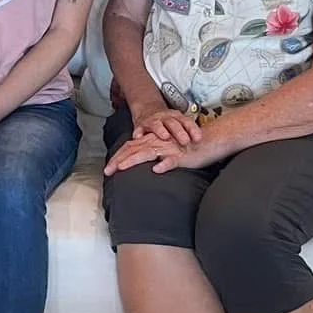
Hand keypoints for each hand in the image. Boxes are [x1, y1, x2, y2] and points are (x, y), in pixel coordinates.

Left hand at [104, 111, 233, 173]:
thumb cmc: (185, 149)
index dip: (117, 158)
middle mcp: (157, 143)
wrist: (206, 142)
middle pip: (133, 150)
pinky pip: (172, 160)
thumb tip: (138, 164)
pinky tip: (157, 169)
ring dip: (134, 160)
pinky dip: (164, 164)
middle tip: (107, 171)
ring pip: (148, 153)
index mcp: (151, 142)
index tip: (106, 170)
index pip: (130, 148)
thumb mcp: (164, 151)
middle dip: (119, 160)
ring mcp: (168, 149)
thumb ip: (151, 155)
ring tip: (122, 168)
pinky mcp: (181, 156)